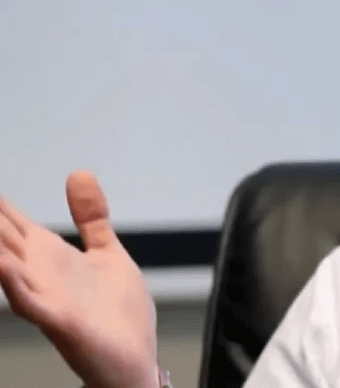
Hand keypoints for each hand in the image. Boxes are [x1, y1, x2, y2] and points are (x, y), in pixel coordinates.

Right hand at [0, 171, 158, 387]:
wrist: (134, 359)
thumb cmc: (117, 312)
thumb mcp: (107, 253)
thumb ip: (91, 218)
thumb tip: (79, 173)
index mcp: (51, 256)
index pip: (13, 223)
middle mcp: (40, 274)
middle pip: (2, 240)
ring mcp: (47, 297)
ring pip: (7, 268)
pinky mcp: (59, 321)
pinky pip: (30, 301)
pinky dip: (15, 283)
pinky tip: (3, 264)